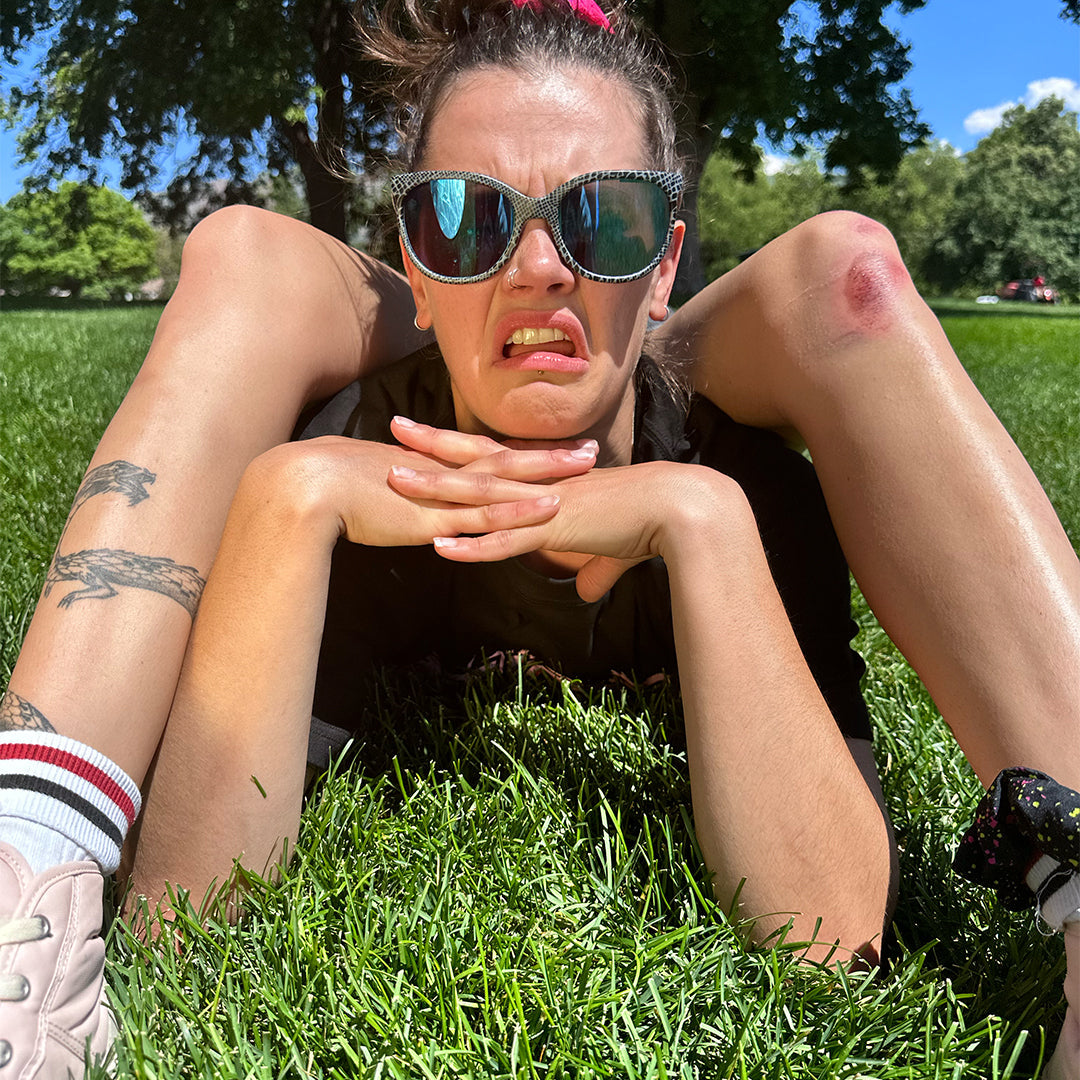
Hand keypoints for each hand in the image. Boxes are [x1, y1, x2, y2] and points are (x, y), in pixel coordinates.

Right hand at [246, 419, 599, 552]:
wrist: (303, 485)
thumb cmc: (326, 488)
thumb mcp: (371, 489)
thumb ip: (394, 496)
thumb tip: (401, 504)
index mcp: (430, 467)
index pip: (483, 459)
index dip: (518, 455)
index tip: (550, 450)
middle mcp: (443, 473)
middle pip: (506, 461)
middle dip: (549, 457)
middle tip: (591, 449)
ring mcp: (442, 494)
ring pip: (507, 482)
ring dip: (547, 475)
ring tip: (585, 468)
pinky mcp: (435, 517)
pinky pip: (486, 517)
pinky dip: (520, 512)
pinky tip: (550, 510)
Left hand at [386, 457, 736, 600]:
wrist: (678, 509)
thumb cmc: (648, 522)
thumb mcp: (612, 549)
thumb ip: (592, 567)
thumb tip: (584, 591)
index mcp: (547, 481)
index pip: (495, 458)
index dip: (460, 447)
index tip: (428, 434)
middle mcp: (537, 486)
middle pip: (476, 461)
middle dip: (432, 446)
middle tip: (394, 427)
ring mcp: (542, 506)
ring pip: (479, 495)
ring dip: (435, 490)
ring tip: (395, 480)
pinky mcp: (555, 530)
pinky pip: (505, 541)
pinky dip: (472, 546)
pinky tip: (441, 549)